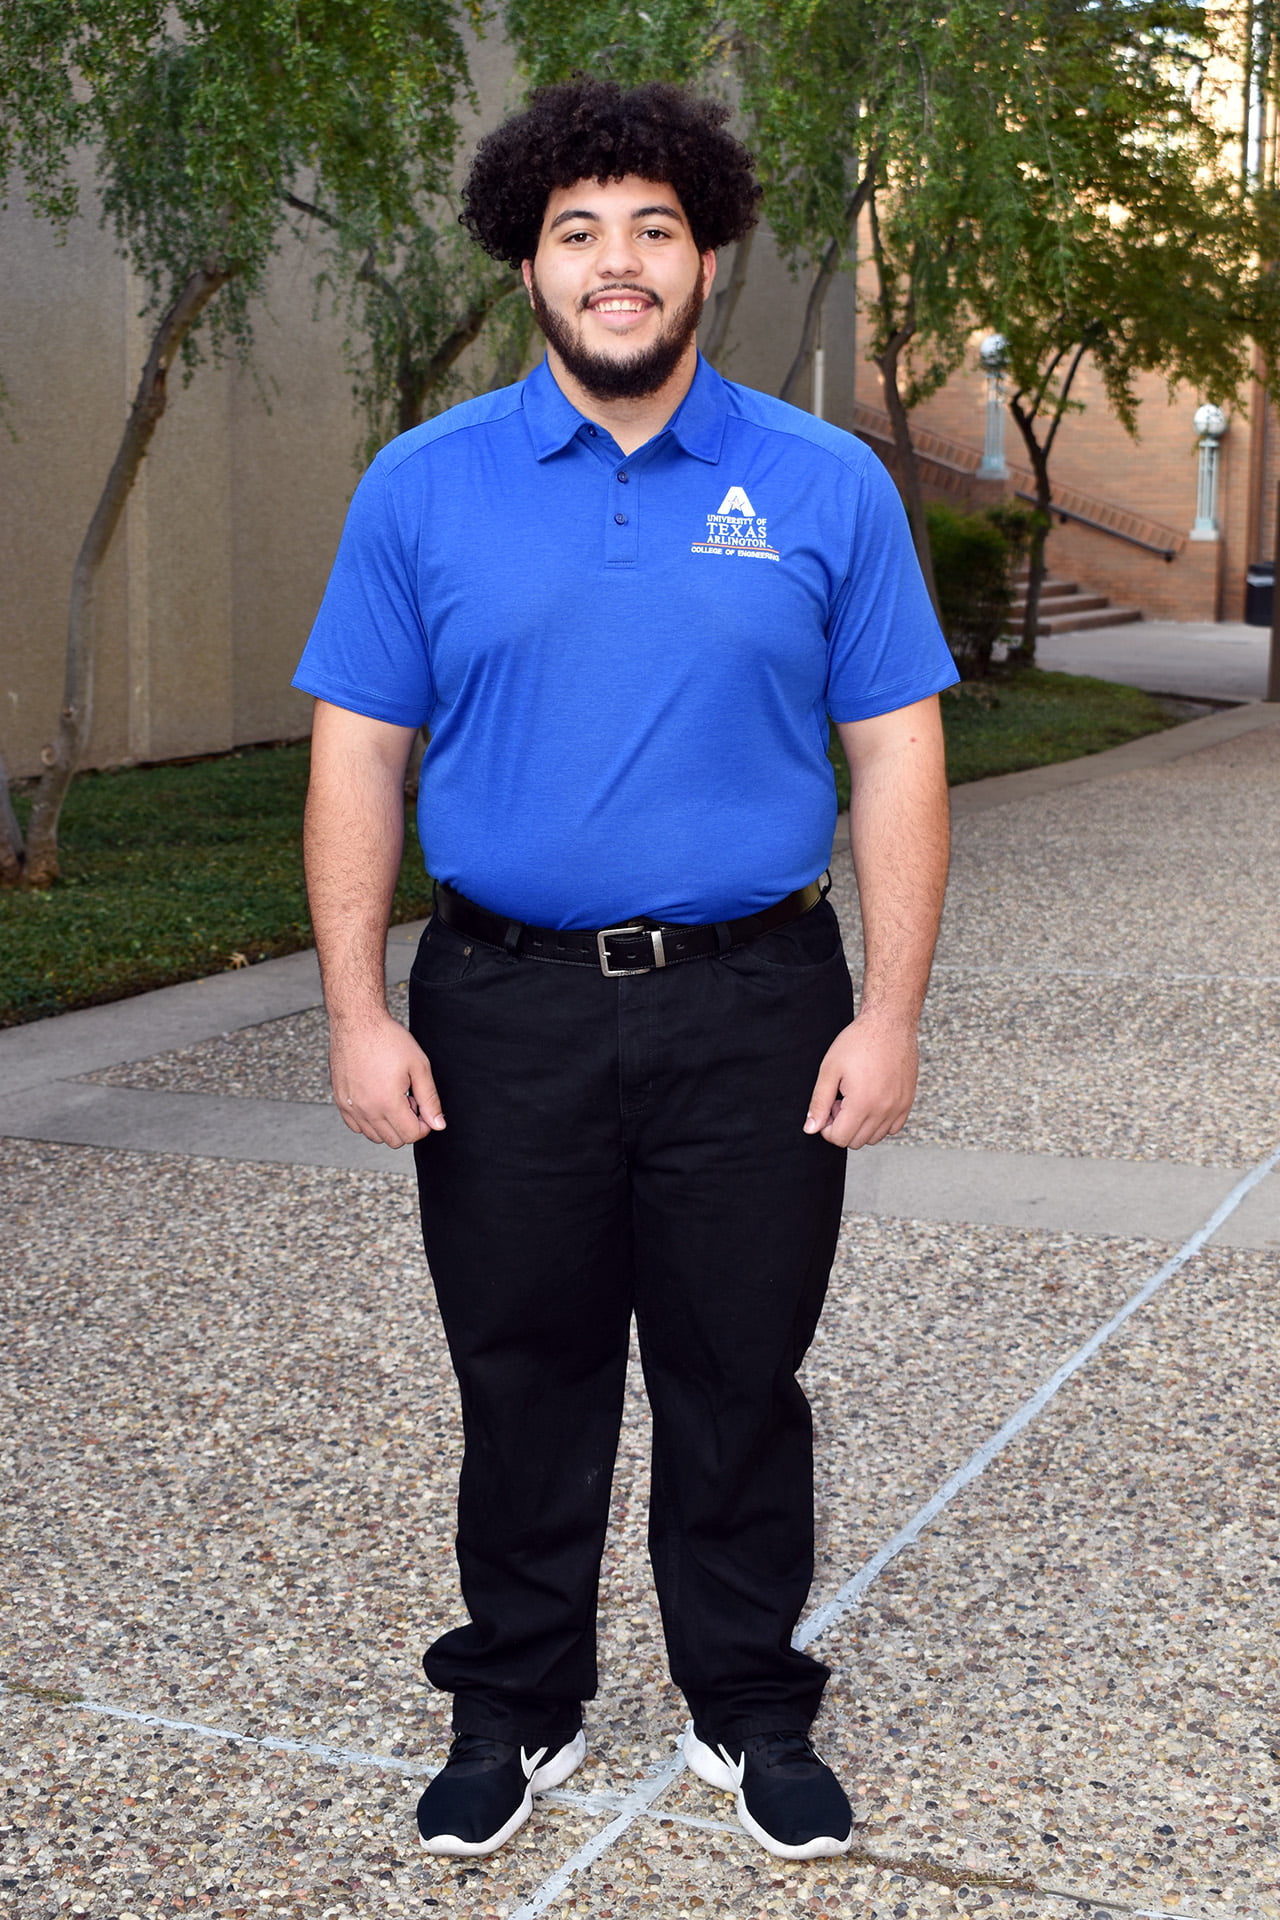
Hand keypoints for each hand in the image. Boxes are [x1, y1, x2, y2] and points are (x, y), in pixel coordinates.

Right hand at [329, 1009, 444, 1147]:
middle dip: (407, 1125)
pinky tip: (377, 1100)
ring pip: (375, 1136)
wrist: (357, 1022)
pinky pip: (356, 1127)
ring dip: (389, 1124)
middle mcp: (366, 1109)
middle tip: (409, 1100)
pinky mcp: (340, 1101)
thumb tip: (438, 1124)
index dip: (424, 1125)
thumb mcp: (419, 1066)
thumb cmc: (388, 1039)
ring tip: (393, 1098)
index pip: (411, 1135)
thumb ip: (430, 1099)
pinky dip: (369, 1121)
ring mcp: (350, 1106)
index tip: (424, 1108)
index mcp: (387, 1103)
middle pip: (394, 1140)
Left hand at [803, 1012, 918, 1150]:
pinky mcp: (908, 1102)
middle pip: (856, 1141)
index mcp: (862, 1104)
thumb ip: (819, 1102)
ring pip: (874, 1137)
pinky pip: (893, 1128)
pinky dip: (880, 1122)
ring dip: (861, 1125)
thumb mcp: (830, 1069)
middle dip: (843, 1125)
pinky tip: (871, 1100)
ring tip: (856, 1098)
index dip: (827, 1126)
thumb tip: (810, 1129)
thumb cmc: (857, 1042)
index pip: (839, 1138)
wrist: (889, 1023)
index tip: (829, 1105)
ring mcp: (898, 1107)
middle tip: (841, 1099)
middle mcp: (883, 1110)